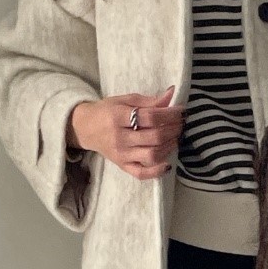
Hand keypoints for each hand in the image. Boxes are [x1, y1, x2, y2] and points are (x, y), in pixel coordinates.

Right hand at [67, 85, 184, 179]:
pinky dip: (157, 171)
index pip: (150, 117)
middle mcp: (119, 138)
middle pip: (154, 136)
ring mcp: (121, 155)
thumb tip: (171, 95)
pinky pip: (141, 174)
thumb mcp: (124, 100)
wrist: (85, 128)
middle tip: (181, 124)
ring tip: (176, 137)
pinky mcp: (122, 166)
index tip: (181, 111)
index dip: (170, 114)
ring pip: (152, 155)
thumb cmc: (107, 111)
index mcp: (118, 117)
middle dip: (173, 129)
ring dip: (169, 146)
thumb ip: (148, 100)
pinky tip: (168, 164)